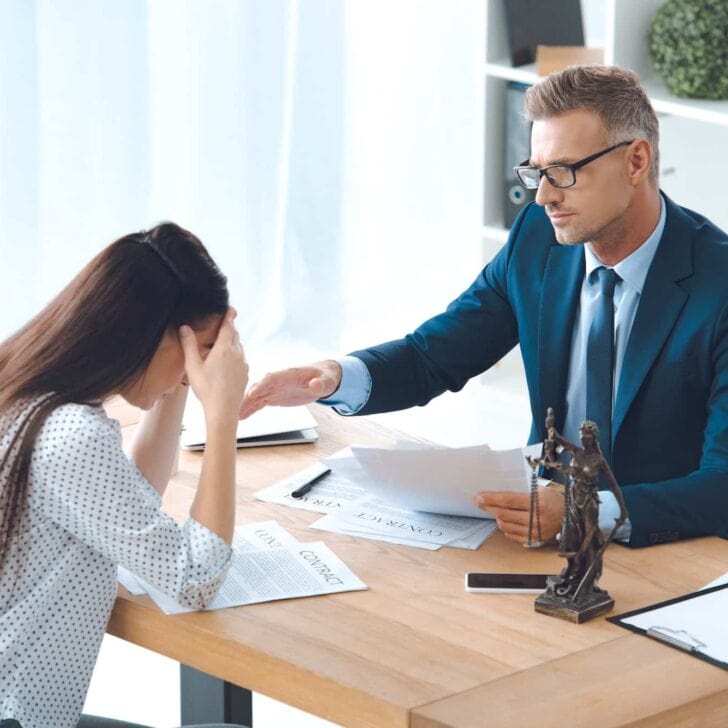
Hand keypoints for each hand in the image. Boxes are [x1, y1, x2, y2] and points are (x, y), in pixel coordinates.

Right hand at [179, 308, 248, 423]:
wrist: (223, 410)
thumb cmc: (206, 389)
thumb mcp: (193, 366)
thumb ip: (189, 345)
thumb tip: (185, 328)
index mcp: (224, 349)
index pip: (228, 326)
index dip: (229, 316)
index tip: (231, 309)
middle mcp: (237, 353)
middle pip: (234, 335)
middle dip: (229, 329)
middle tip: (224, 324)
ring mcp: (243, 363)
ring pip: (239, 347)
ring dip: (232, 342)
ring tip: (221, 344)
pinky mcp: (245, 373)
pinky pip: (241, 358)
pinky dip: (235, 355)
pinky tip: (226, 362)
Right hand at [239, 360, 341, 418]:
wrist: (322, 378)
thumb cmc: (325, 377)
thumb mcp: (327, 380)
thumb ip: (321, 383)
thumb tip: (316, 385)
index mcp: (289, 374)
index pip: (271, 378)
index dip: (261, 386)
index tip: (251, 394)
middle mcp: (278, 380)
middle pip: (259, 387)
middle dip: (248, 396)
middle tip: (237, 408)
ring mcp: (275, 388)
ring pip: (256, 396)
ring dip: (246, 404)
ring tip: (235, 415)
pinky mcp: (274, 396)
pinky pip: (259, 402)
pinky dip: (250, 408)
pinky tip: (242, 416)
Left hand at [474, 487, 564, 544]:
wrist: (571, 517)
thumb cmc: (554, 500)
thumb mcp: (540, 490)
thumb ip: (521, 492)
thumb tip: (497, 492)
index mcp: (538, 503)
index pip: (509, 501)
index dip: (492, 499)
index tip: (479, 497)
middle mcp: (536, 519)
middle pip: (504, 514)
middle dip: (489, 507)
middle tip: (479, 502)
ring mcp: (535, 532)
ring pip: (506, 525)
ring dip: (497, 517)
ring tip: (495, 510)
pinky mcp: (534, 541)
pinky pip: (512, 535)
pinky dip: (506, 528)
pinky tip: (506, 521)